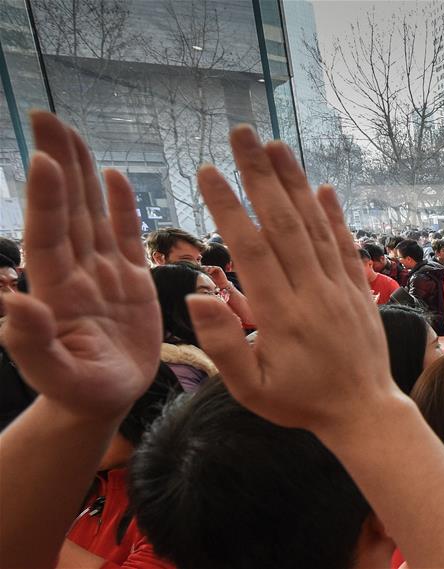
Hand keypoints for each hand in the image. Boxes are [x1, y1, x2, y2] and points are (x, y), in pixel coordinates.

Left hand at [2, 112, 160, 420]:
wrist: (103, 399)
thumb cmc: (79, 391)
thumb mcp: (56, 376)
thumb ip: (31, 343)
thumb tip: (11, 301)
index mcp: (57, 292)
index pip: (50, 237)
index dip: (48, 200)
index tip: (45, 160)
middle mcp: (78, 272)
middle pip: (67, 210)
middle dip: (58, 163)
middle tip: (45, 117)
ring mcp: (104, 273)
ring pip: (92, 213)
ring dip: (82, 172)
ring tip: (72, 131)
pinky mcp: (131, 280)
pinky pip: (125, 235)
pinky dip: (121, 206)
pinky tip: (115, 176)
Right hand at [185, 126, 397, 430]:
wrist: (364, 413)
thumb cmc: (301, 403)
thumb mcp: (251, 389)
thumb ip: (223, 343)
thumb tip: (198, 294)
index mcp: (282, 313)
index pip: (252, 249)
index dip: (229, 207)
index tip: (208, 172)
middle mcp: (313, 291)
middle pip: (284, 223)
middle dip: (261, 175)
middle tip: (243, 134)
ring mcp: (340, 287)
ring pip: (316, 226)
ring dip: (296, 183)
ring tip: (277, 145)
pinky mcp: (360, 290)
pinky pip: (347, 246)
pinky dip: (336, 216)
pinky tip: (324, 189)